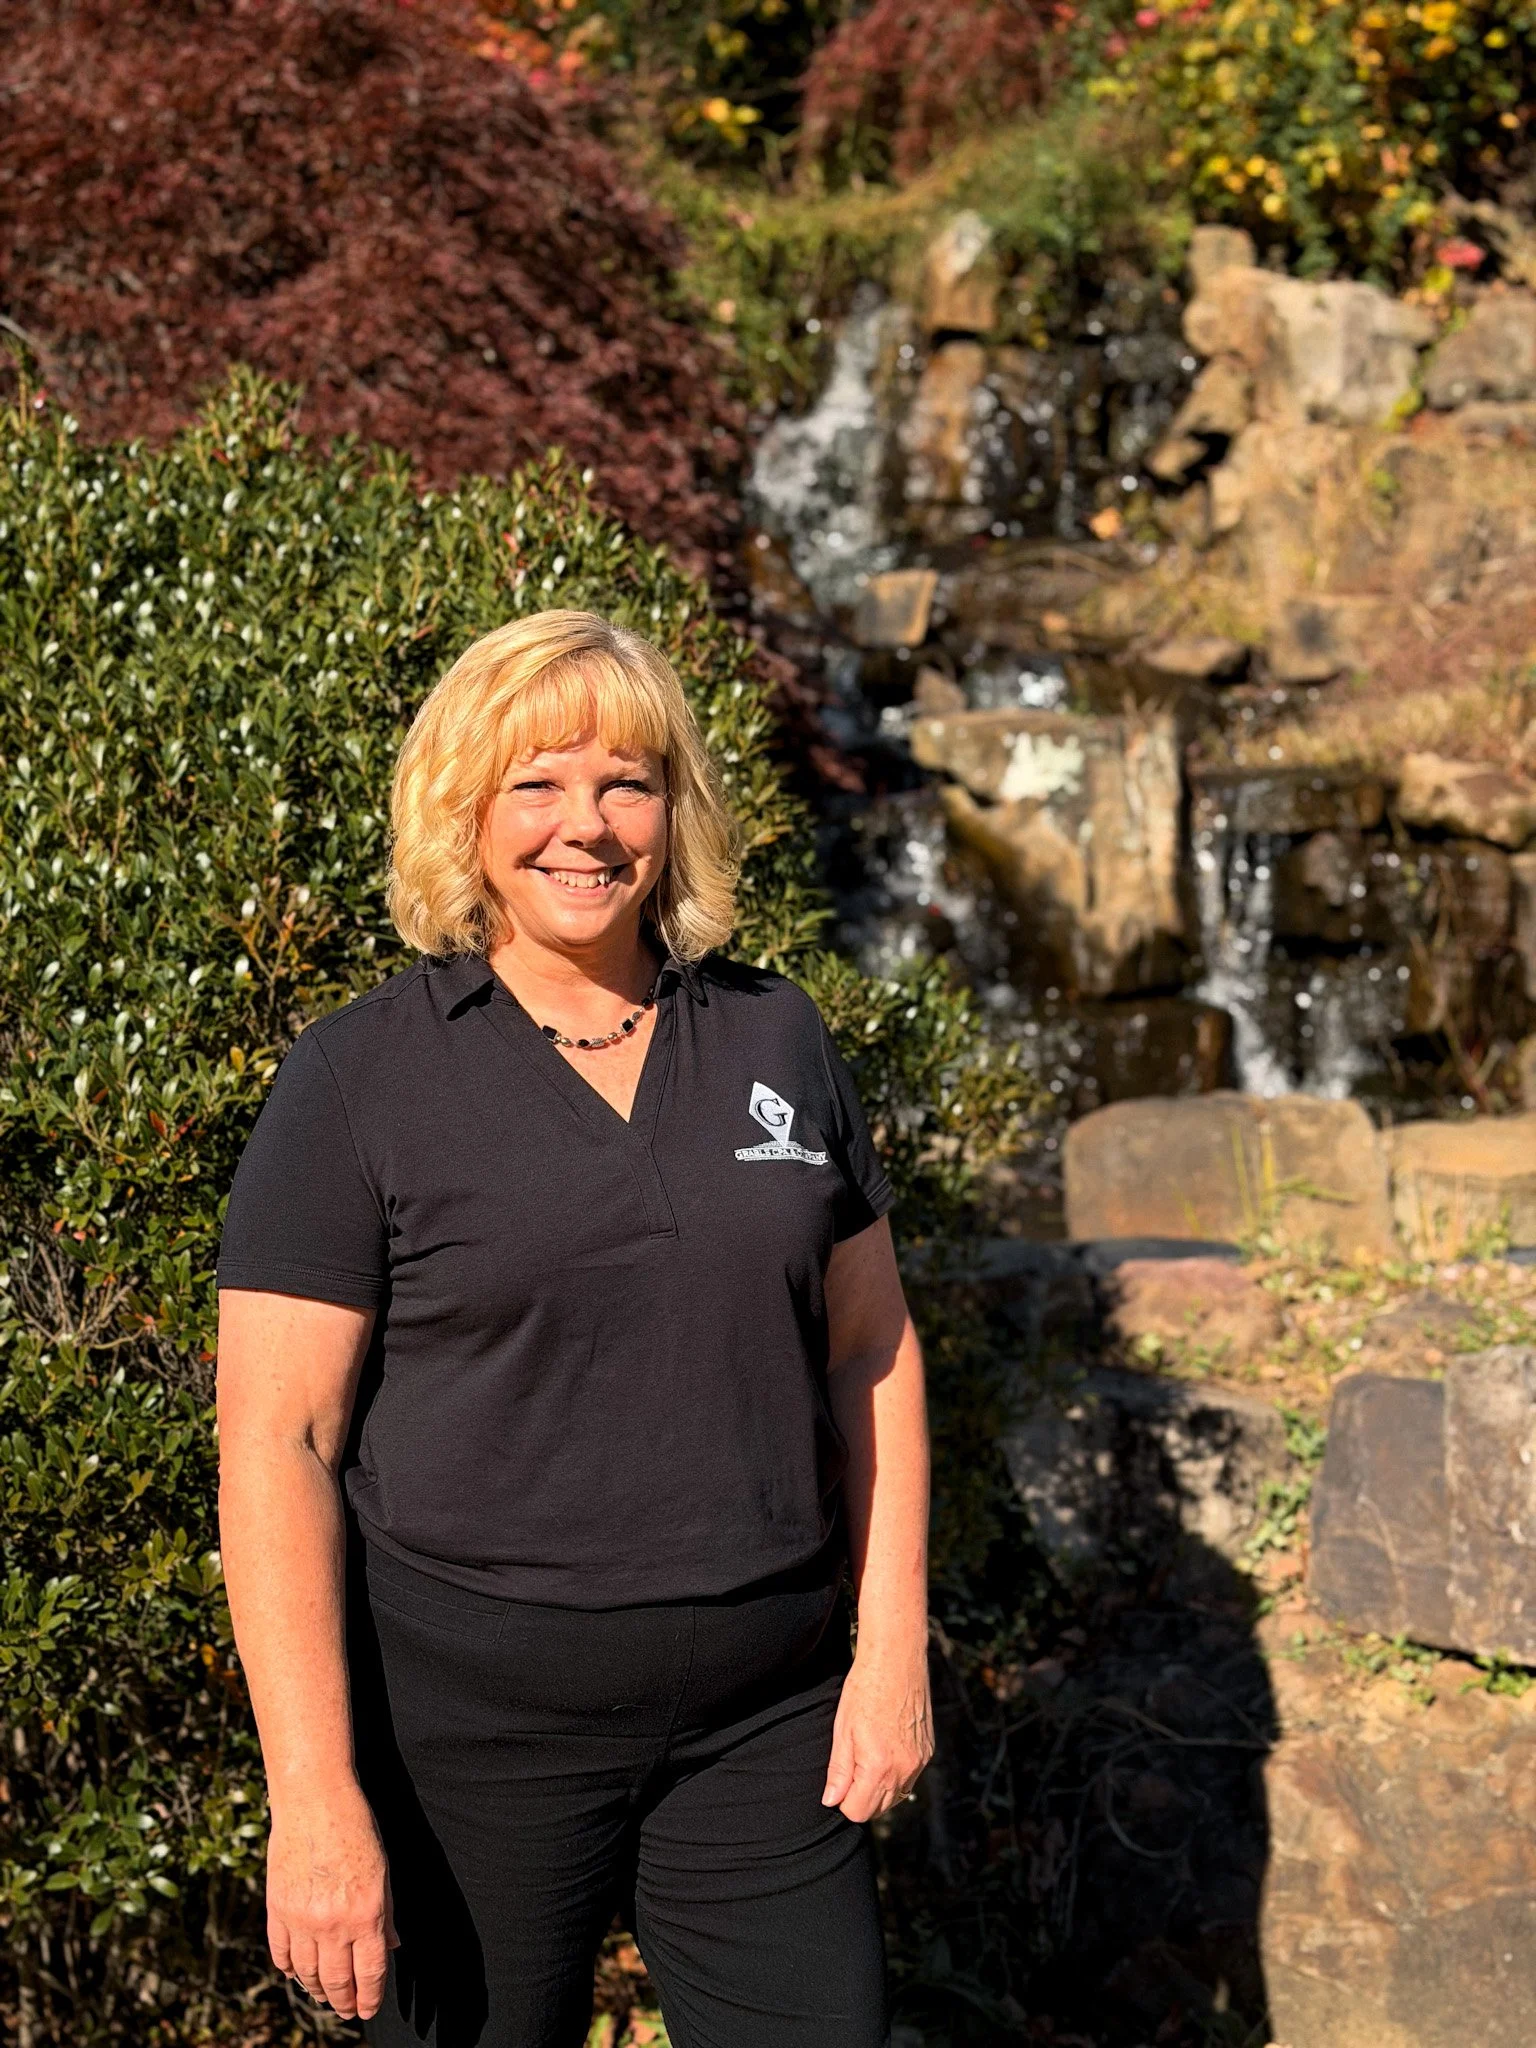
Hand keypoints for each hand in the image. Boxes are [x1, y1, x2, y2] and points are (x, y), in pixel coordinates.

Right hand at [266, 1781, 398, 2020]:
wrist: (314, 1800)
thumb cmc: (356, 1828)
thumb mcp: (383, 1870)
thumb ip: (387, 1913)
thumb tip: (391, 1947)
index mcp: (366, 1914)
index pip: (369, 1973)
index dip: (369, 1998)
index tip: (367, 2010)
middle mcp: (333, 1924)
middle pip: (337, 1981)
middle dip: (343, 2001)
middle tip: (346, 2010)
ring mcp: (301, 1919)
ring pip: (307, 1974)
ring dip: (316, 1990)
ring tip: (324, 1995)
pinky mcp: (277, 1910)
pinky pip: (281, 1954)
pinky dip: (290, 1969)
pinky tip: (297, 1973)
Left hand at [821, 1642, 933, 1823]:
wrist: (897, 1660)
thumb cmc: (865, 1690)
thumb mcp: (843, 1730)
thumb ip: (838, 1771)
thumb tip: (831, 1801)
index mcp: (879, 1767)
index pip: (858, 1811)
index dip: (843, 1798)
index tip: (840, 1777)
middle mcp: (904, 1770)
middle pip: (878, 1808)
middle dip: (861, 1795)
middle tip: (852, 1762)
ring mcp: (920, 1762)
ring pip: (895, 1795)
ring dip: (879, 1786)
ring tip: (868, 1752)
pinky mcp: (928, 1751)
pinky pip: (909, 1776)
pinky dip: (896, 1771)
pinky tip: (887, 1745)